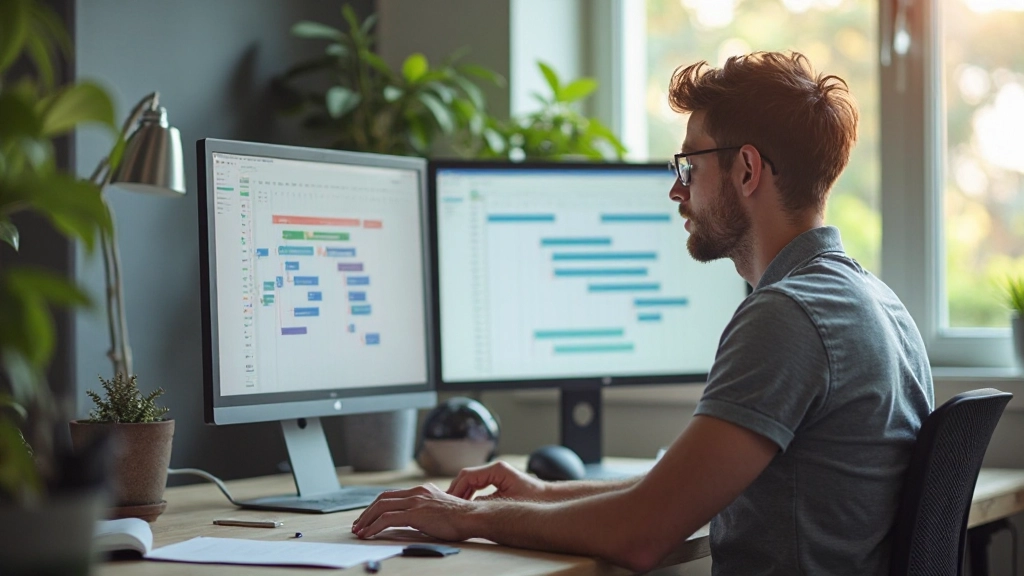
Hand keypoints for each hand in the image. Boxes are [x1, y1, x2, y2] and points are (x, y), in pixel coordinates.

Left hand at [352, 483, 478, 540]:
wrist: (472, 517)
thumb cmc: (461, 518)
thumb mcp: (440, 509)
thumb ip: (426, 510)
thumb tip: (416, 520)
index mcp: (422, 490)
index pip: (392, 495)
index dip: (376, 506)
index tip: (368, 518)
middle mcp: (417, 492)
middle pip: (383, 499)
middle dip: (366, 512)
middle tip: (358, 525)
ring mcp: (415, 501)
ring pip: (381, 507)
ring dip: (366, 520)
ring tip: (359, 532)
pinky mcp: (415, 513)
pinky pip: (387, 519)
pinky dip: (374, 527)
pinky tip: (369, 535)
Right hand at [447, 460, 547, 500]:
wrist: (547, 497)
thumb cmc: (532, 499)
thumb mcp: (507, 503)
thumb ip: (487, 504)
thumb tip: (468, 508)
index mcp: (497, 470)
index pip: (468, 476)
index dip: (456, 489)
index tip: (450, 503)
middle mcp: (495, 468)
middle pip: (466, 476)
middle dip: (455, 490)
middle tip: (447, 505)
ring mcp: (495, 472)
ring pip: (470, 480)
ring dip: (461, 492)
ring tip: (453, 506)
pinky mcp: (496, 479)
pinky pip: (477, 484)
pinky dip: (469, 493)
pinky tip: (465, 505)